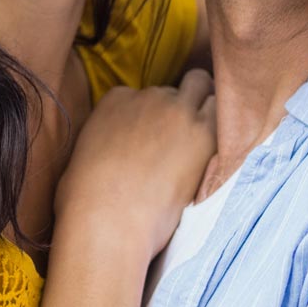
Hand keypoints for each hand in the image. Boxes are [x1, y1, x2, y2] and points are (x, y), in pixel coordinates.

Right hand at [57, 69, 216, 259]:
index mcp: (116, 98)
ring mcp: (177, 110)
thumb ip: (106, 138)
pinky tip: (217, 148)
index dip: (151, 117)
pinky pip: (222, 113)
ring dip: (205, 107)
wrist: (108, 219)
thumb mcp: (85, 154)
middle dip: (179, 108)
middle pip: (175, 91)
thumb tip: (116, 150)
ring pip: (203, 87)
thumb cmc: (85, 199)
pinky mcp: (203, 132)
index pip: (143, 95)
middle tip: (182, 139)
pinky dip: (222, 125)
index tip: (152, 140)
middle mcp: (148, 96)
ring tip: (204, 139)